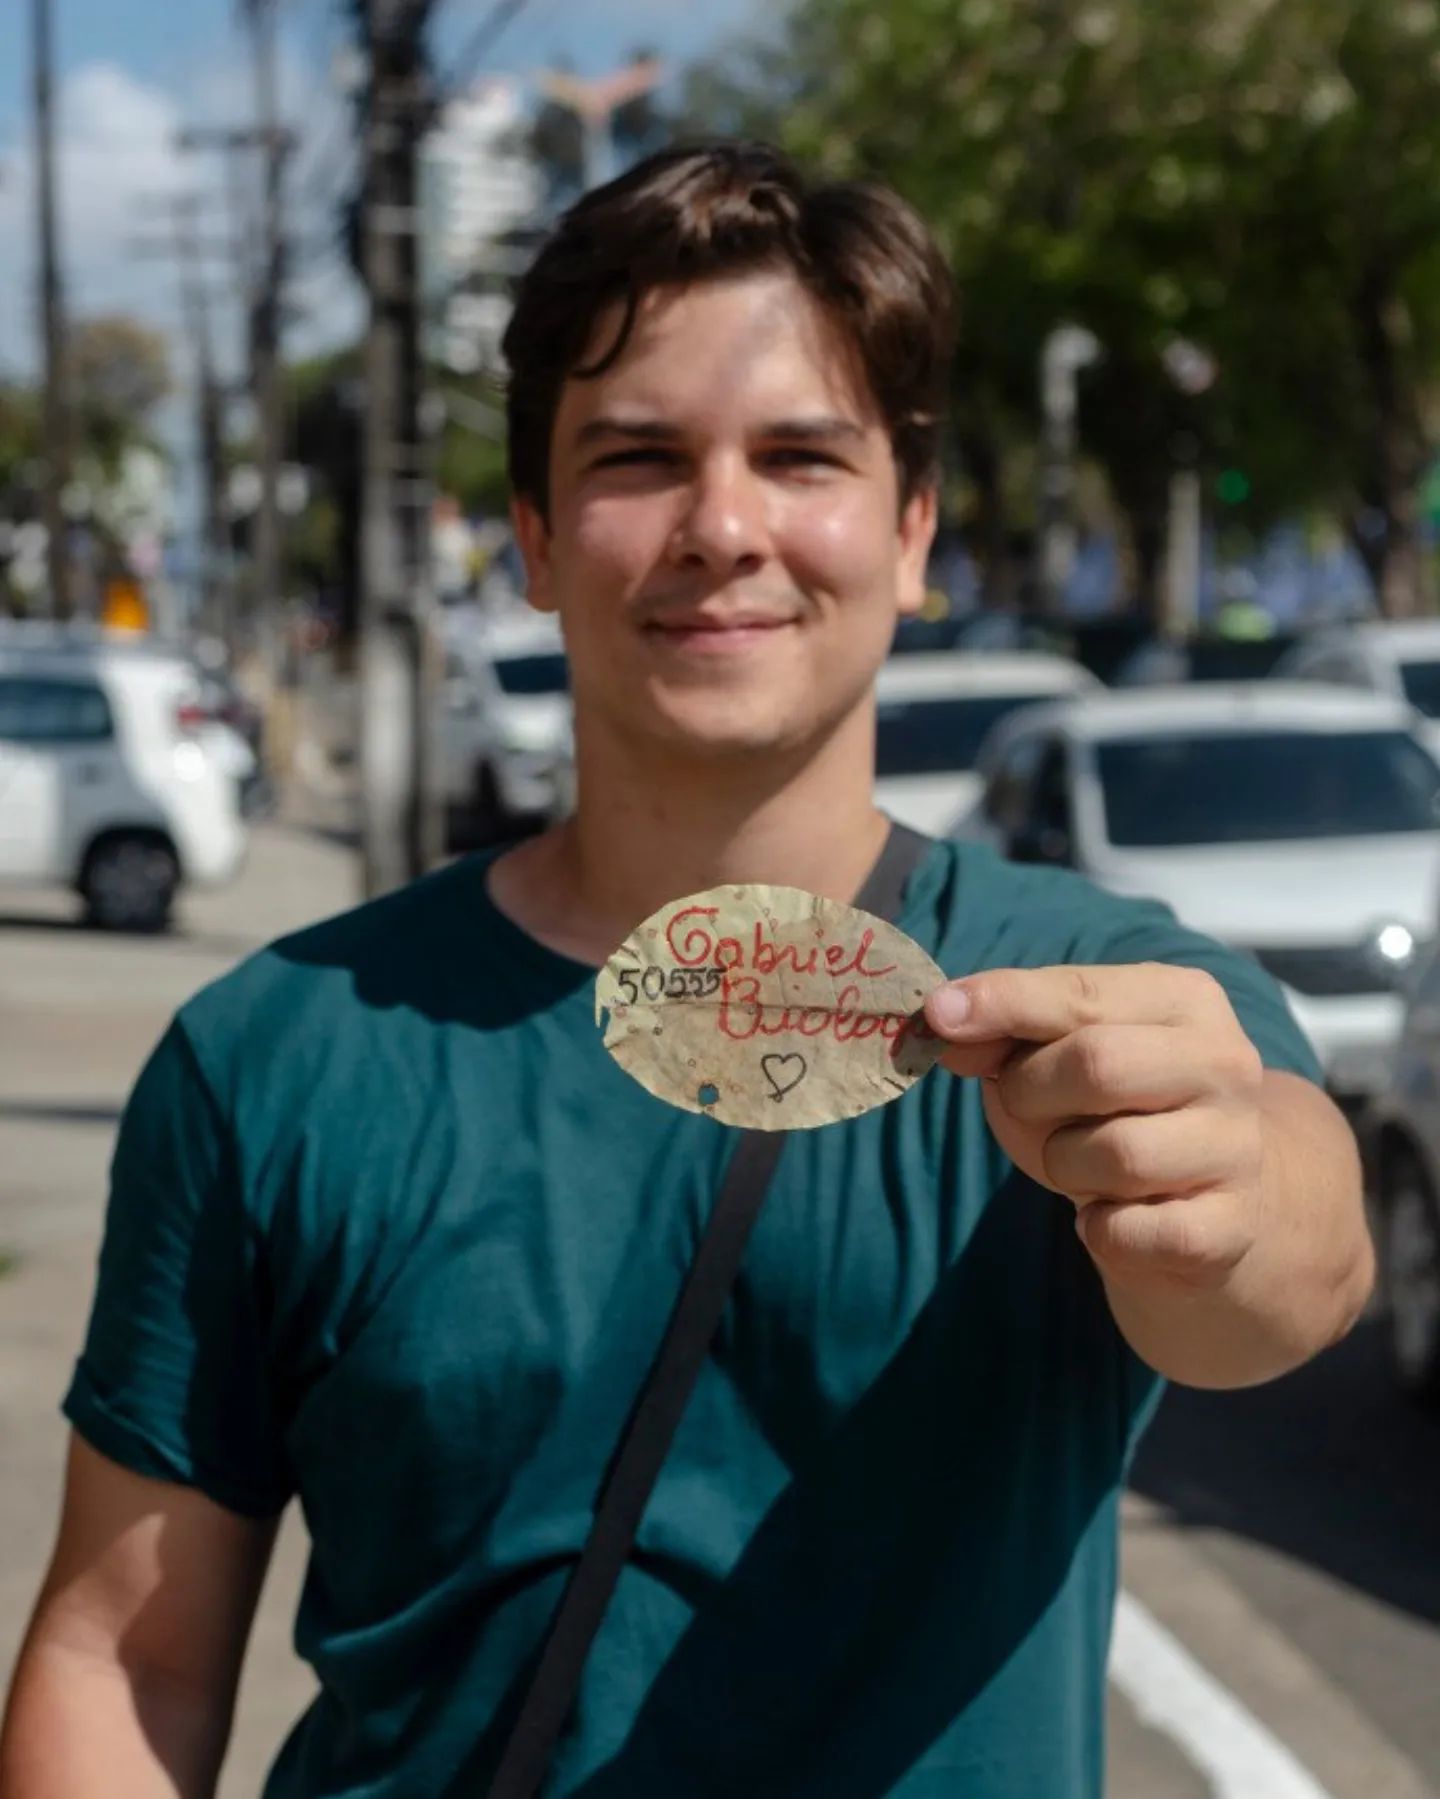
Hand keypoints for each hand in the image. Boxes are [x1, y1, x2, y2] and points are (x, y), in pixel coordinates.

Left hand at [923, 964, 1266, 1294]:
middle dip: (1032, 1092)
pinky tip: (1110, 1215)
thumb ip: (1002, 1033)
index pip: (1080, 994)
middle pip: (1098, 1065)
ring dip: (1064, 1165)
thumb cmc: (1116, 1113)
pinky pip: (1130, 1231)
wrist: (1207, 1207)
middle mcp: (1225, 1063)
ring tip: (1082, 1164)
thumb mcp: (1057, 1058)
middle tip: (1027, 1107)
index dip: (1002, 1003)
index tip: (937, 1013)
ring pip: (1115, 1154)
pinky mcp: (1228, 1227)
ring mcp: (1236, 1146)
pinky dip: (1098, 1229)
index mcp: (1184, 1000)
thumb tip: (943, 1023)